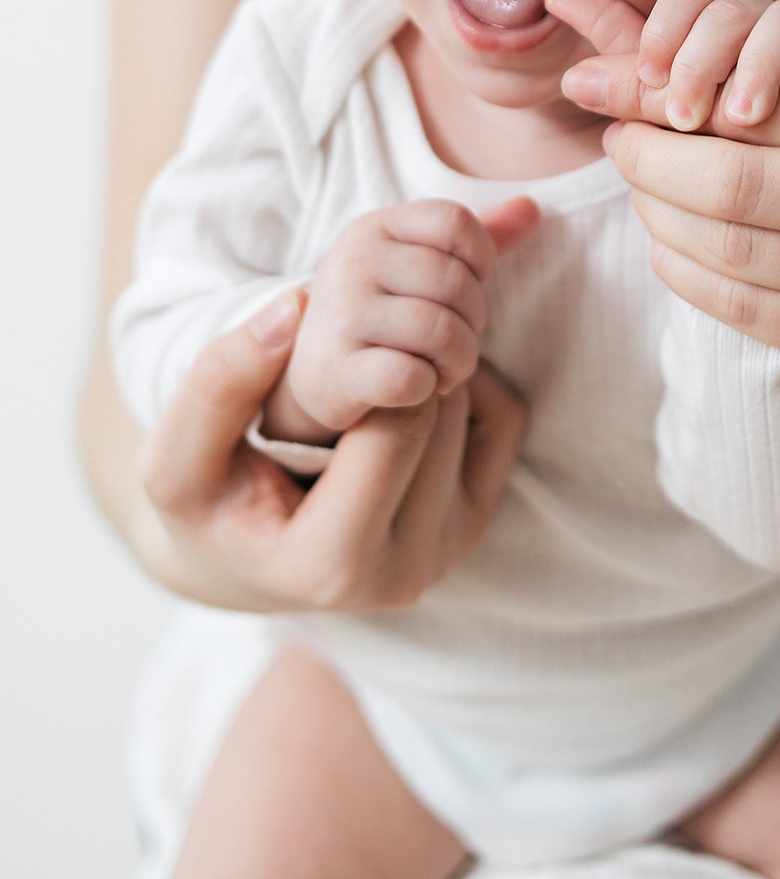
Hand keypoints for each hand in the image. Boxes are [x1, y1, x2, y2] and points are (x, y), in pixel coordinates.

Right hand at [138, 291, 529, 611]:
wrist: (242, 557)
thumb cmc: (204, 505)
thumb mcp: (176, 458)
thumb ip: (218, 385)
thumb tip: (294, 306)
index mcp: (332, 565)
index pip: (395, 422)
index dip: (370, 363)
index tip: (326, 342)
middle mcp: (406, 572)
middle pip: (440, 412)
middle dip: (402, 360)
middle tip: (355, 340)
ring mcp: (449, 552)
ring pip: (472, 409)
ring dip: (429, 367)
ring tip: (371, 365)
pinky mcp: (475, 524)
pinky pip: (504, 418)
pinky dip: (466, 384)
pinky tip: (404, 388)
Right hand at [270, 196, 537, 443]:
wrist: (309, 373)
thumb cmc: (382, 313)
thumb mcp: (420, 264)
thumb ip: (477, 238)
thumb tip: (533, 208)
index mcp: (377, 227)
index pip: (456, 221)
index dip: (480, 259)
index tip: (468, 287)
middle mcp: (354, 261)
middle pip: (455, 282)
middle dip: (474, 322)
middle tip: (459, 345)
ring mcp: (341, 314)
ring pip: (440, 332)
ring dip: (460, 361)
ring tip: (449, 372)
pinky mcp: (335, 369)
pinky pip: (410, 376)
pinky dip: (428, 388)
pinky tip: (420, 388)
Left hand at [552, 0, 779, 374]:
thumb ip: (763, 4)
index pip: (759, 100)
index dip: (668, 95)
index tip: (618, 88)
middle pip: (738, 185)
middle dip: (652, 163)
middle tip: (617, 141)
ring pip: (738, 255)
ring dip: (661, 219)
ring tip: (639, 188)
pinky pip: (754, 314)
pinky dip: (690, 277)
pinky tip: (668, 247)